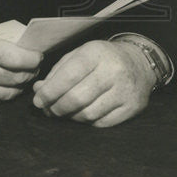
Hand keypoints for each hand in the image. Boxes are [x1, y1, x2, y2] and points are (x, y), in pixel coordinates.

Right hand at [0, 20, 42, 102]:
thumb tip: (17, 52)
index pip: (17, 59)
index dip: (33, 59)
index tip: (37, 57)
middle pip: (14, 78)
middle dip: (29, 73)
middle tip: (33, 68)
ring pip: (5, 94)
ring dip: (18, 87)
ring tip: (21, 80)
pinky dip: (1, 96)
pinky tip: (4, 88)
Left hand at [32, 40, 156, 126]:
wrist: (138, 62)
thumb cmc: (100, 59)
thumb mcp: (78, 55)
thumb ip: (57, 72)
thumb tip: (39, 90)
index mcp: (96, 53)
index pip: (68, 76)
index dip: (49, 92)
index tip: (38, 101)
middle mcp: (114, 71)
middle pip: (78, 98)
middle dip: (57, 107)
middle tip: (48, 109)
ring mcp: (126, 91)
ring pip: (89, 113)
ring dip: (70, 116)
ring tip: (63, 111)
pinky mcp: (133, 107)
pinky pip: (103, 123)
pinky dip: (87, 121)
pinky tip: (81, 114)